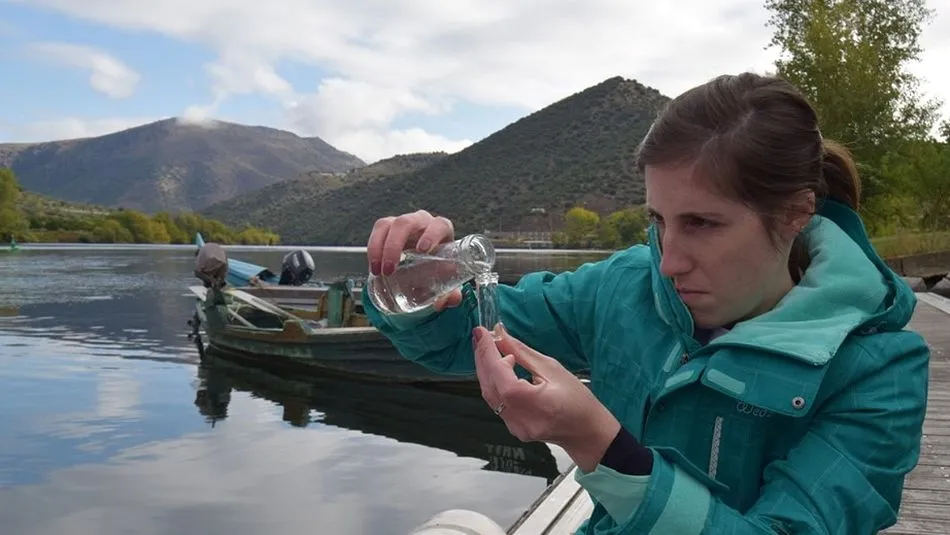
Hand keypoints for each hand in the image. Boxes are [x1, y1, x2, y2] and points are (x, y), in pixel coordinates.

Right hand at [367, 209, 461, 310]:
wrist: (428, 261)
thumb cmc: (440, 265)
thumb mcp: (447, 279)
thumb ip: (451, 293)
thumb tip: (448, 301)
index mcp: (441, 230)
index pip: (438, 225)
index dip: (431, 235)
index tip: (422, 250)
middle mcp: (422, 222)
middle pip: (406, 223)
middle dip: (394, 245)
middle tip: (390, 269)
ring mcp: (404, 223)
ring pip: (387, 225)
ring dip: (379, 247)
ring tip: (378, 270)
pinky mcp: (389, 227)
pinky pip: (378, 230)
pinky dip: (373, 248)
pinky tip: (374, 265)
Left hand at [472, 324, 620, 471]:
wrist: (586, 431)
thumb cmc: (579, 402)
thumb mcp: (552, 369)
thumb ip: (522, 353)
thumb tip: (501, 336)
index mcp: (534, 404)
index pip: (500, 376)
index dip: (488, 353)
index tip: (482, 333)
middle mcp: (520, 420)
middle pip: (489, 386)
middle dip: (483, 358)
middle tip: (481, 336)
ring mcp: (515, 427)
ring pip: (490, 395)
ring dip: (486, 370)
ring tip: (487, 349)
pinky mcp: (513, 428)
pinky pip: (496, 403)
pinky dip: (494, 383)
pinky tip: (497, 369)